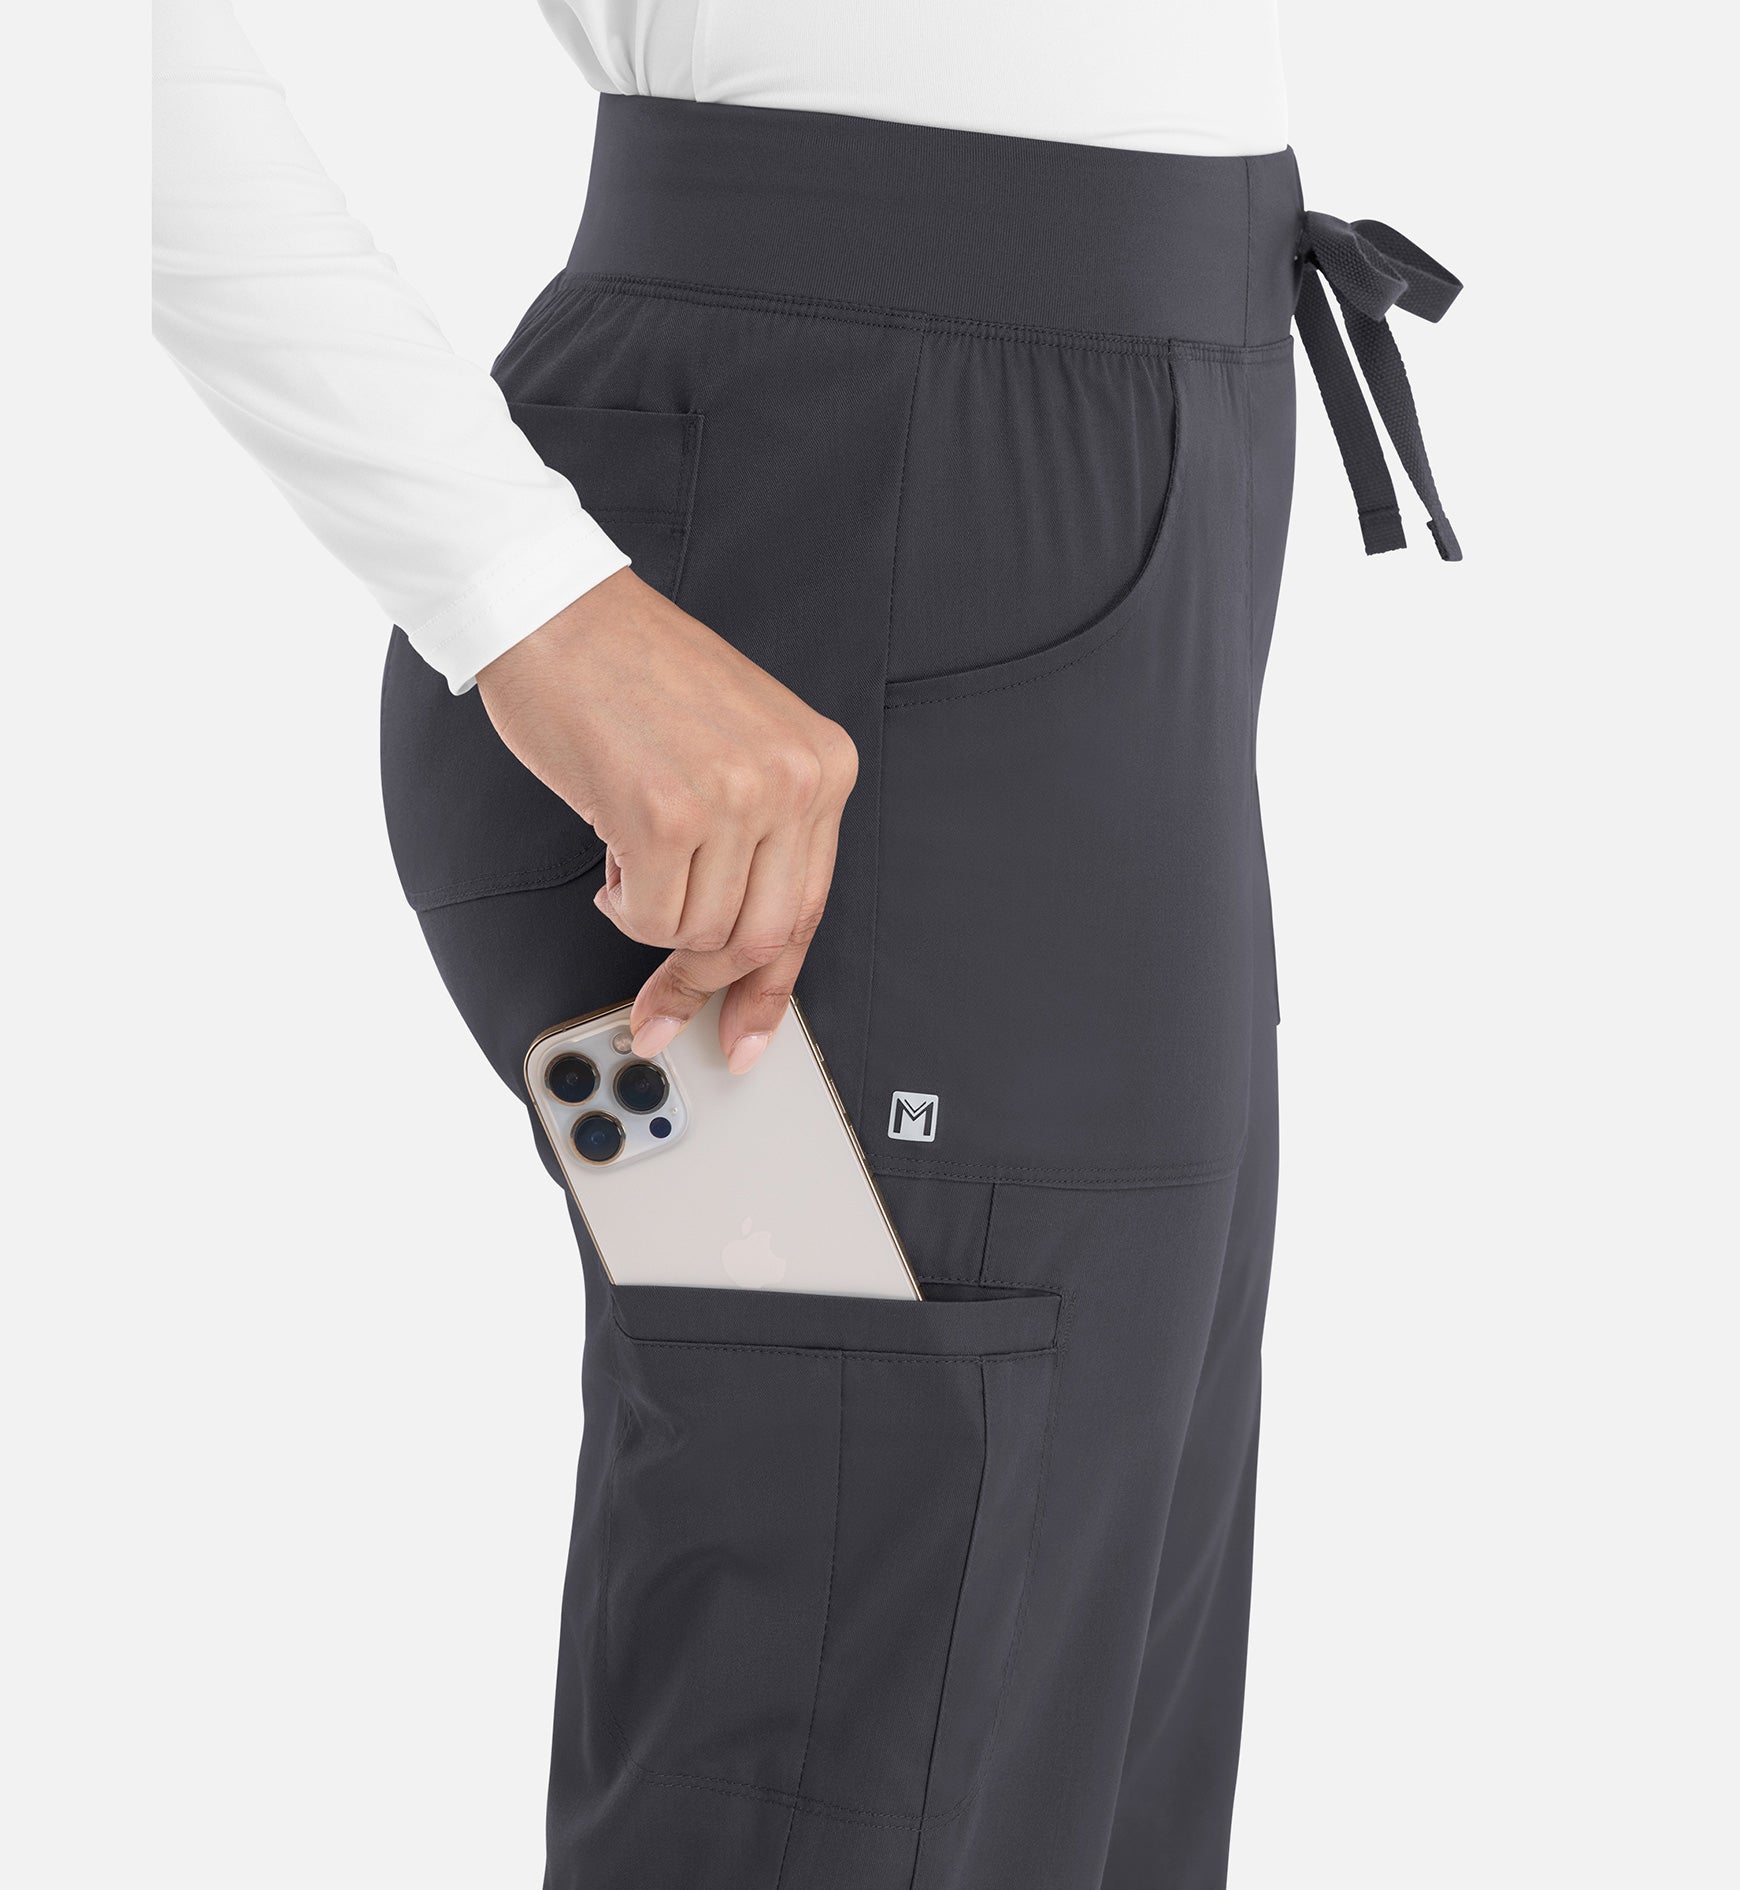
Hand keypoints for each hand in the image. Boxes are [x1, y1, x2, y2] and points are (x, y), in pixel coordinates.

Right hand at [476, 569, 857, 1072]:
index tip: (745, 1036)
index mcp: (822, 763)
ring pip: (700, 933)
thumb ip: (759, 838)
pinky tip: (612, 848)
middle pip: (760, 937)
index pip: (810, 908)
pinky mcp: (666, 814)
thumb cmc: (631, 674)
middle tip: (659, 997)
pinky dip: (622, 903)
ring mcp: (734, 798)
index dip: (771, 988)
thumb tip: (742, 957)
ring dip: (652, 917)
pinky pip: (650, 918)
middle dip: (702, 978)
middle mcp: (793, 780)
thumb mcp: (737, 745)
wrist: (557, 612)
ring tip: (631, 856)